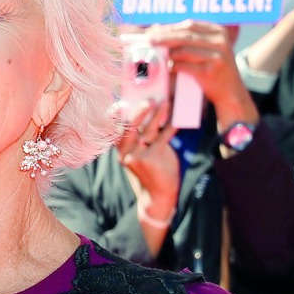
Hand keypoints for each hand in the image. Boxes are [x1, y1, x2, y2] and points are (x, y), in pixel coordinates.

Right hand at [116, 100, 178, 218]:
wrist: (158, 194)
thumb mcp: (140, 155)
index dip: (117, 115)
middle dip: (139, 111)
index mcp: (121, 151)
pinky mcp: (152, 159)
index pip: (116, 129)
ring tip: (166, 103)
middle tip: (150, 99)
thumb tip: (150, 113)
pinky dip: (170, 127)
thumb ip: (140, 138)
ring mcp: (138, 156)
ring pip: (147, 130)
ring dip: (158, 114)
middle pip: (129, 126)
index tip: (122, 103)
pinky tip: (176, 120)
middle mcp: (126, 153)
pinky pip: (162, 138)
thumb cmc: (151, 170)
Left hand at [148, 20, 255, 123]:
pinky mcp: (210, 71)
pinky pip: (185, 66)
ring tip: (157, 55)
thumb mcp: (207, 48)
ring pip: (184, 51)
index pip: (189, 25)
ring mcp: (217, 56)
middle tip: (149, 40)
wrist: (230, 91)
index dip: (169, 27)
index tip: (153, 30)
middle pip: (185, 36)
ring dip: (168, 54)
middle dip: (164, 38)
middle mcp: (220, 41)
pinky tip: (167, 68)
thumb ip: (189, 39)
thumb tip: (158, 29)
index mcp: (218, 31)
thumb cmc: (213, 68)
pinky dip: (174, 66)